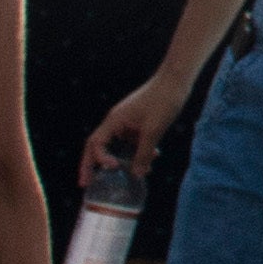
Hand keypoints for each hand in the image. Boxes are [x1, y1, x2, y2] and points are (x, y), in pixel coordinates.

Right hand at [84, 72, 186, 187]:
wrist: (177, 80)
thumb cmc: (163, 100)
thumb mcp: (154, 130)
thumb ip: (144, 153)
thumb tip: (137, 175)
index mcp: (114, 120)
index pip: (95, 143)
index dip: (99, 159)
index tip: (113, 167)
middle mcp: (117, 121)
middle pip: (99, 146)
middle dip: (93, 165)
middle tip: (85, 183)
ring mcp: (127, 121)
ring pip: (119, 144)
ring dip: (124, 159)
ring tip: (133, 175)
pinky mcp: (139, 121)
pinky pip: (132, 140)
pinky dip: (139, 150)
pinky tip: (154, 156)